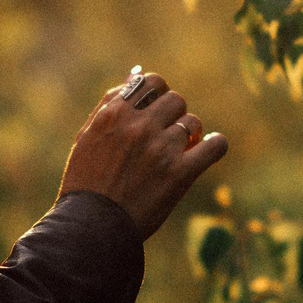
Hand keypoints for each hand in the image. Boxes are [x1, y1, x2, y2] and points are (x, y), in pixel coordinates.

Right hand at [57, 68, 229, 239]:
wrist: (92, 227)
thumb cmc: (87, 182)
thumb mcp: (87, 137)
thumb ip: (110, 104)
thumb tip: (136, 75)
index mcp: (115, 114)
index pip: (152, 82)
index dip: (159, 95)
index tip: (157, 111)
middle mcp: (139, 126)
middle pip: (176, 100)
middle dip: (174, 115)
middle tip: (166, 135)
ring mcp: (161, 149)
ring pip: (193, 123)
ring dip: (188, 136)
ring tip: (177, 153)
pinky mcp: (180, 174)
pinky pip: (215, 145)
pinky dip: (215, 145)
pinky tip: (208, 150)